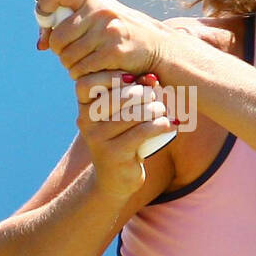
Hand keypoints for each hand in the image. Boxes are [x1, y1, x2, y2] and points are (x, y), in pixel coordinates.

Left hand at [35, 0, 166, 80]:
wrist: (156, 46)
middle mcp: (99, 10)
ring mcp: (107, 31)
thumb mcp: (98, 15)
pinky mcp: (113, 52)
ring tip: (84, 63)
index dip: (42, 9)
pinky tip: (93, 71)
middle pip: (57, 37)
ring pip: (67, 57)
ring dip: (71, 66)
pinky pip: (81, 69)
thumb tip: (41, 43)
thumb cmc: (119, 31)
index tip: (46, 22)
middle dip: (60, 51)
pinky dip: (83, 75)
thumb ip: (68, 20)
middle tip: (71, 53)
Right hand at [74, 71, 171, 200]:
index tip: (131, 78)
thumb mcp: (123, 114)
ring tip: (163, 110)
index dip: (109, 76)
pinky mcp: (114, 154)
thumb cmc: (122, 138)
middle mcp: (86, 122)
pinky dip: (160, 125)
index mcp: (84, 108)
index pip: (86, 84)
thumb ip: (133, 92)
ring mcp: (98, 139)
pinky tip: (171, 124)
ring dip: (154, 108)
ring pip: (132, 114)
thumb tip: (151, 78)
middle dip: (141, 93)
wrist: (114, 179)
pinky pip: (141, 132)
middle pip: (116, 97)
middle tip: (154, 96)